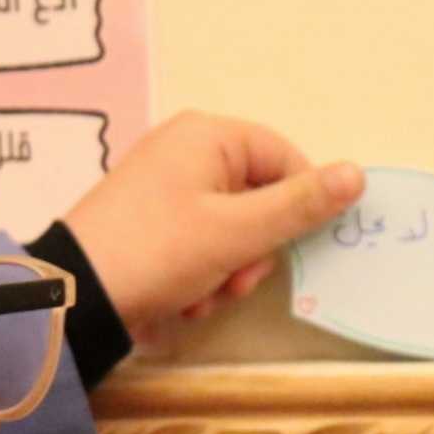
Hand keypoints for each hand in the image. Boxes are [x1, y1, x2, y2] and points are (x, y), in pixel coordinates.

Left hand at [59, 110, 364, 345]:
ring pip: (233, 228)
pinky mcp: (151, 221)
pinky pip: (200, 242)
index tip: (292, 247)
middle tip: (235, 279)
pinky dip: (201, 274)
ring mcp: (165, 186)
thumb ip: (301, 205)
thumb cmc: (160, 252)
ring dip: (229, 271)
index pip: (285, 158)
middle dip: (254, 250)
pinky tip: (183, 297)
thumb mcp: (238, 232)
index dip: (299, 205)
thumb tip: (357, 174)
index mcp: (208, 136)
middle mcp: (186, 151)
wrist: (75, 297)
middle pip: (259, 197)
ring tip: (203, 293)